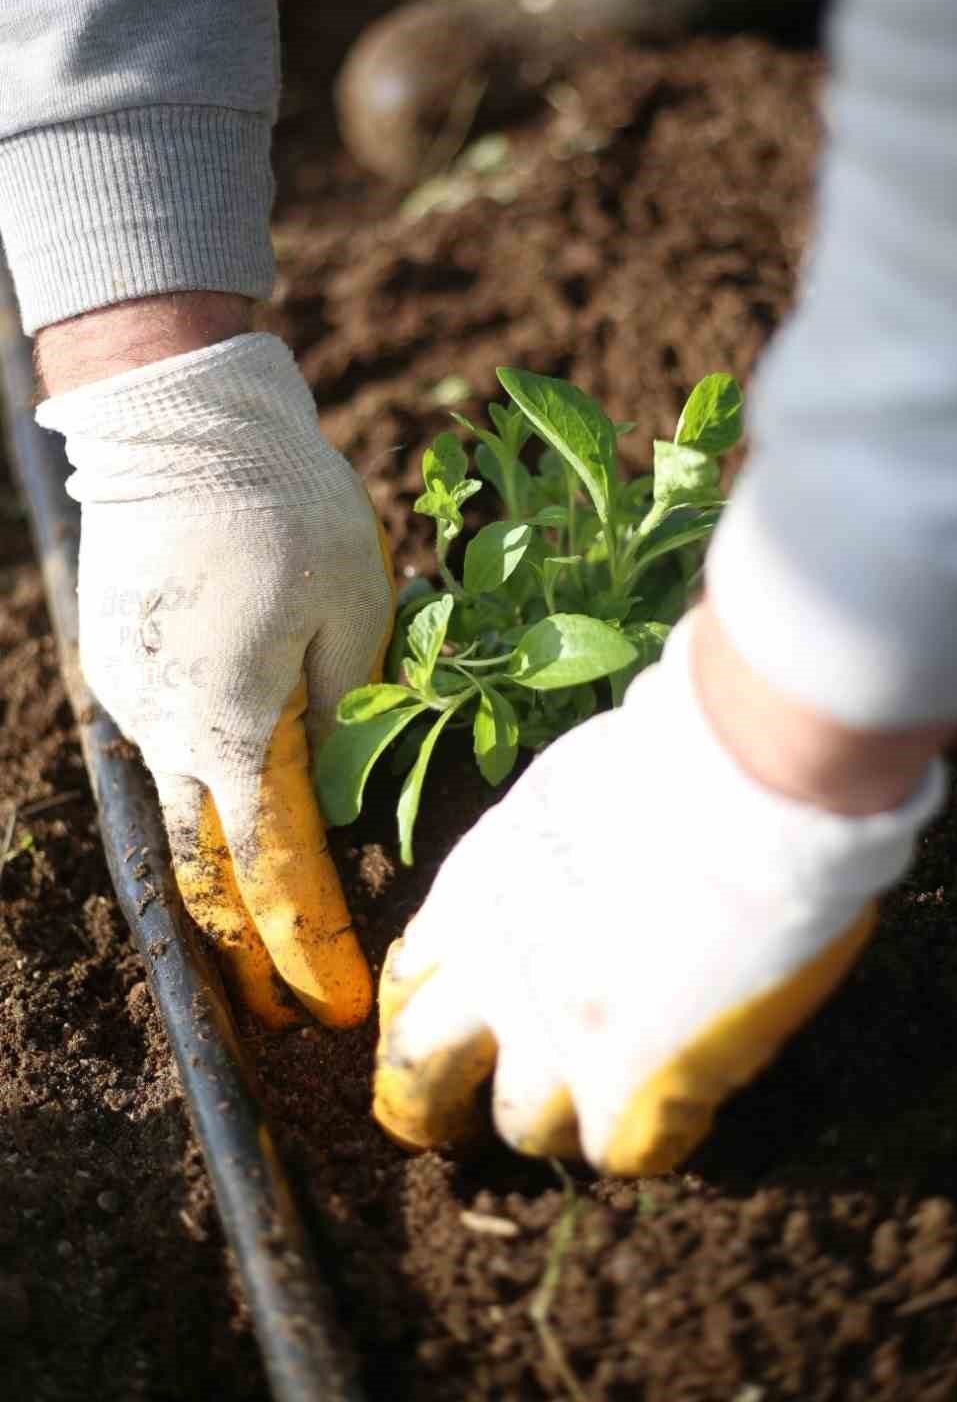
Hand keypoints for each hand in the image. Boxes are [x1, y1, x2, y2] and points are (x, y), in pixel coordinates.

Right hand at [38, 332, 393, 1028]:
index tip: (337, 1009)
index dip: (309, 949)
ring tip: (253, 950)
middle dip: (247, 954)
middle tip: (284, 1019)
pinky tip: (233, 817)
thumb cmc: (285, 502)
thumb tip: (335, 798)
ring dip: (217, 886)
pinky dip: (201, 804)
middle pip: (203, 873)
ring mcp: (131, 697)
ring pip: (176, 819)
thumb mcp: (358, 609)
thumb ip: (350, 717)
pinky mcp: (120, 663)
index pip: (276, 873)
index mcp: (232, 726)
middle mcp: (164, 729)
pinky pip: (164, 753)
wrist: (178, 414)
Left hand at [373, 612, 943, 1173]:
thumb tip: (568, 892)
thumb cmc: (676, 760)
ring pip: (520, 1124)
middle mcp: (491, 972)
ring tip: (600, 1106)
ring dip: (559, 1116)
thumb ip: (541, 867)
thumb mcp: (565, 802)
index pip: (413, 974)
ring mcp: (552, 1041)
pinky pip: (621, 1152)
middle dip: (428, 1103)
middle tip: (448, 1122)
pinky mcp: (626, 1093)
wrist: (742, 786)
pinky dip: (653, 1134)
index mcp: (473, 889)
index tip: (448, 1018)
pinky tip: (689, 1102)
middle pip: (420, 1070)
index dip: (429, 1007)